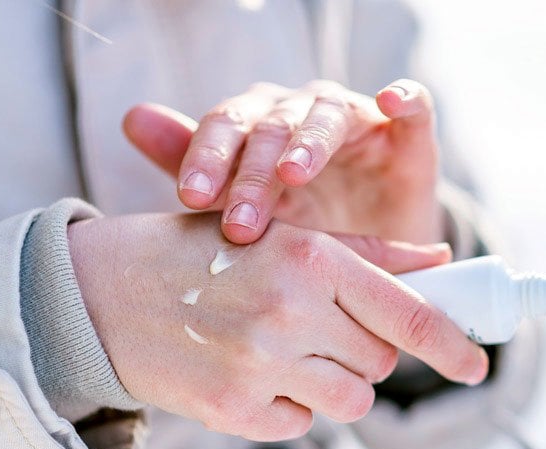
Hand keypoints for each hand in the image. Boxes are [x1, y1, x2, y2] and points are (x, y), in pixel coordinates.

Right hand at [68, 214, 487, 440]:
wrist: (100, 294)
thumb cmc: (201, 256)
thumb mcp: (281, 236)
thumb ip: (367, 252)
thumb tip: (438, 260)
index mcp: (311, 259)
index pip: (407, 314)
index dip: (452, 346)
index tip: (477, 368)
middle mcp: (290, 312)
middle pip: (380, 362)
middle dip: (365, 351)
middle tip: (322, 330)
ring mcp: (260, 366)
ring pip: (350, 399)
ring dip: (334, 384)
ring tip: (287, 353)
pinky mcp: (233, 410)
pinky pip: (300, 424)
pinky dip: (288, 406)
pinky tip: (249, 374)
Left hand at [123, 79, 443, 245]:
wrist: (373, 254)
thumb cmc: (302, 225)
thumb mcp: (246, 207)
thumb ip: (192, 164)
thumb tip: (133, 117)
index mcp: (260, 125)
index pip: (226, 128)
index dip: (207, 157)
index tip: (190, 198)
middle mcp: (304, 113)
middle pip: (273, 127)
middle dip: (252, 174)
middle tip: (238, 223)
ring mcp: (357, 120)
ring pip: (329, 114)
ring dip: (310, 140)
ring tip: (293, 173)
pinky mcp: (408, 135)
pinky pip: (412, 105)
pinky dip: (403, 96)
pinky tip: (388, 100)